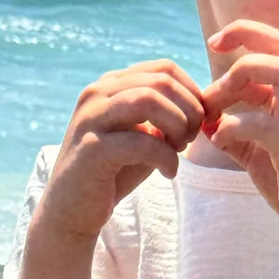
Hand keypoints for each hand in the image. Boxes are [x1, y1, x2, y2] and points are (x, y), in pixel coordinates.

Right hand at [37, 59, 205, 245]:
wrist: (73, 210)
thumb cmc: (115, 172)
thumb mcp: (146, 137)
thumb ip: (168, 118)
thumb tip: (206, 106)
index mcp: (111, 85)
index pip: (164, 68)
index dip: (193, 92)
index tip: (200, 122)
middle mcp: (97, 94)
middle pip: (161, 81)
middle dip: (189, 110)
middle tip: (190, 139)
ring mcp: (91, 119)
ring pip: (148, 99)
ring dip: (177, 125)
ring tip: (179, 149)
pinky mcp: (91, 149)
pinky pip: (141, 142)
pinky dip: (165, 157)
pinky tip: (169, 173)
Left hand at [202, 22, 278, 256]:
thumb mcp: (262, 154)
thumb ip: (238, 132)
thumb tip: (208, 120)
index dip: (246, 32)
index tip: (215, 43)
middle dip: (243, 44)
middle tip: (211, 82)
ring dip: (242, 80)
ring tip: (215, 108)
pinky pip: (269, 126)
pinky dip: (237, 125)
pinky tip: (219, 139)